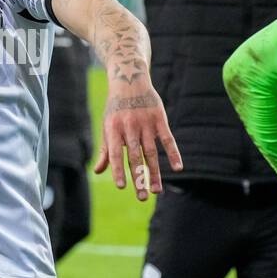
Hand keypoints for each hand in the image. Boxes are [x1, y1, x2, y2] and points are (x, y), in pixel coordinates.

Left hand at [93, 80, 182, 201]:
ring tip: (156, 190)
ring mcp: (145, 123)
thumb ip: (105, 150)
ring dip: (154, 172)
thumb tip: (98, 171)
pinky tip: (178, 168)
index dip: (118, 170)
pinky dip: (173, 153)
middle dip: (139, 178)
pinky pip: (168, 139)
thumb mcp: (107, 126)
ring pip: (151, 152)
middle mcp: (129, 127)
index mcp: (113, 129)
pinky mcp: (159, 119)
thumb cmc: (116, 108)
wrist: (129, 80)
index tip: (122, 187)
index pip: (115, 153)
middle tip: (142, 197)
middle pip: (135, 156)